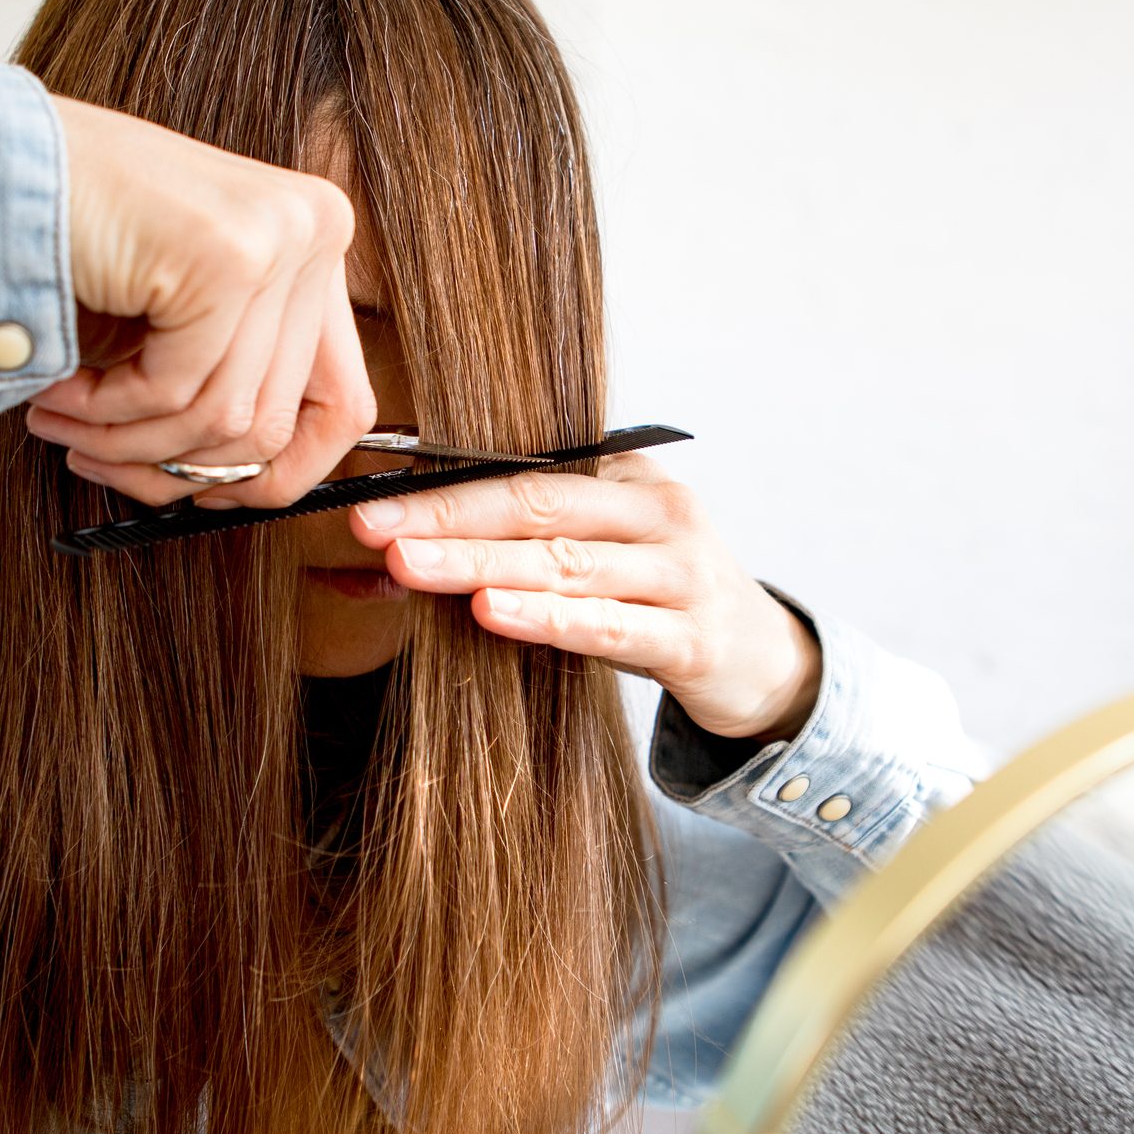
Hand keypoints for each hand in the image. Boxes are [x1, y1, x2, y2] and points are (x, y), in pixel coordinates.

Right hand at [24, 96, 376, 506]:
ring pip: (224, 421)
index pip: (343, 406)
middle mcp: (318, 229)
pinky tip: (58, 388)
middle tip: (97, 460)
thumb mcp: (181, 321)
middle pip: (278, 426)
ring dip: (128, 443)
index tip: (199, 494)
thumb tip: (258, 486)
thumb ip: (236, 383)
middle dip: (176, 469)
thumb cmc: (73, 240)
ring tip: (63, 424)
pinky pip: (177, 392)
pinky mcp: (228, 255)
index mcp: (318, 242)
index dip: (274, 475)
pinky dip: (106, 410)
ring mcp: (280, 236)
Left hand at [347, 455, 822, 741]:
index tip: (371, 500)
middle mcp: (658, 510)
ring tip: (411, 564)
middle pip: (538, 505)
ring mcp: (681, 571)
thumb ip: (502, 556)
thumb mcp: (590, 565)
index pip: (523, 471)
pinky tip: (490, 611)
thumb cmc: (653, 604)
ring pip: (566, 562)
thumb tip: (371, 568)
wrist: (762, 661)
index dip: (443, 485)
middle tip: (373, 525)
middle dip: (447, 516)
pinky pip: (610, 625)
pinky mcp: (692, 637)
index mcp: (626, 475)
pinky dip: (547, 617)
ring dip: (480, 562)